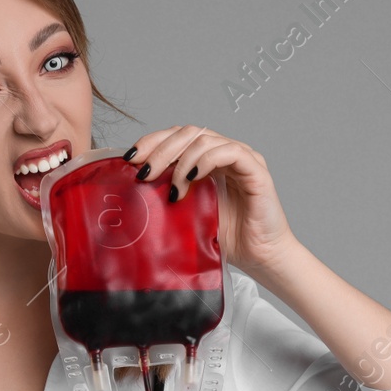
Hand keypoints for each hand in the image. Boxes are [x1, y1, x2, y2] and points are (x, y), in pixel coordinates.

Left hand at [124, 126, 298, 272]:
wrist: (259, 257)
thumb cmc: (226, 237)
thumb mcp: (187, 213)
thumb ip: (167, 195)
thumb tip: (131, 190)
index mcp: (206, 160)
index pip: (176, 137)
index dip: (152, 142)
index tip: (130, 160)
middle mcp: (223, 153)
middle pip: (187, 133)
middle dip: (160, 150)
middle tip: (144, 173)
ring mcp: (241, 159)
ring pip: (204, 139)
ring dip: (181, 162)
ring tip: (173, 190)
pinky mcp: (256, 170)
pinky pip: (229, 151)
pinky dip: (206, 161)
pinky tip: (191, 178)